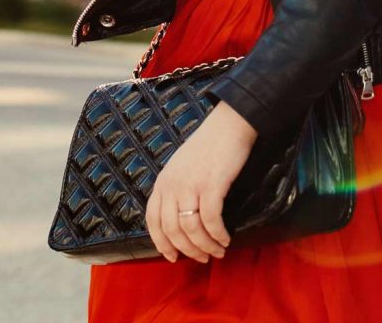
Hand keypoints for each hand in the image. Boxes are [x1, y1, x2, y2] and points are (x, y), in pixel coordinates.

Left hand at [145, 99, 257, 263]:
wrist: (229, 124)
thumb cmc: (208, 145)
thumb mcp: (181, 167)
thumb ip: (175, 189)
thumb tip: (180, 221)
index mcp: (162, 182)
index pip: (153, 222)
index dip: (162, 244)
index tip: (174, 257)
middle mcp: (172, 186)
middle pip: (172, 231)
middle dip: (188, 250)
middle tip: (203, 258)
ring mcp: (190, 186)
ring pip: (192, 230)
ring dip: (206, 246)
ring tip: (218, 251)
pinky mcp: (211, 186)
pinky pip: (211, 221)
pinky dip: (218, 235)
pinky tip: (226, 238)